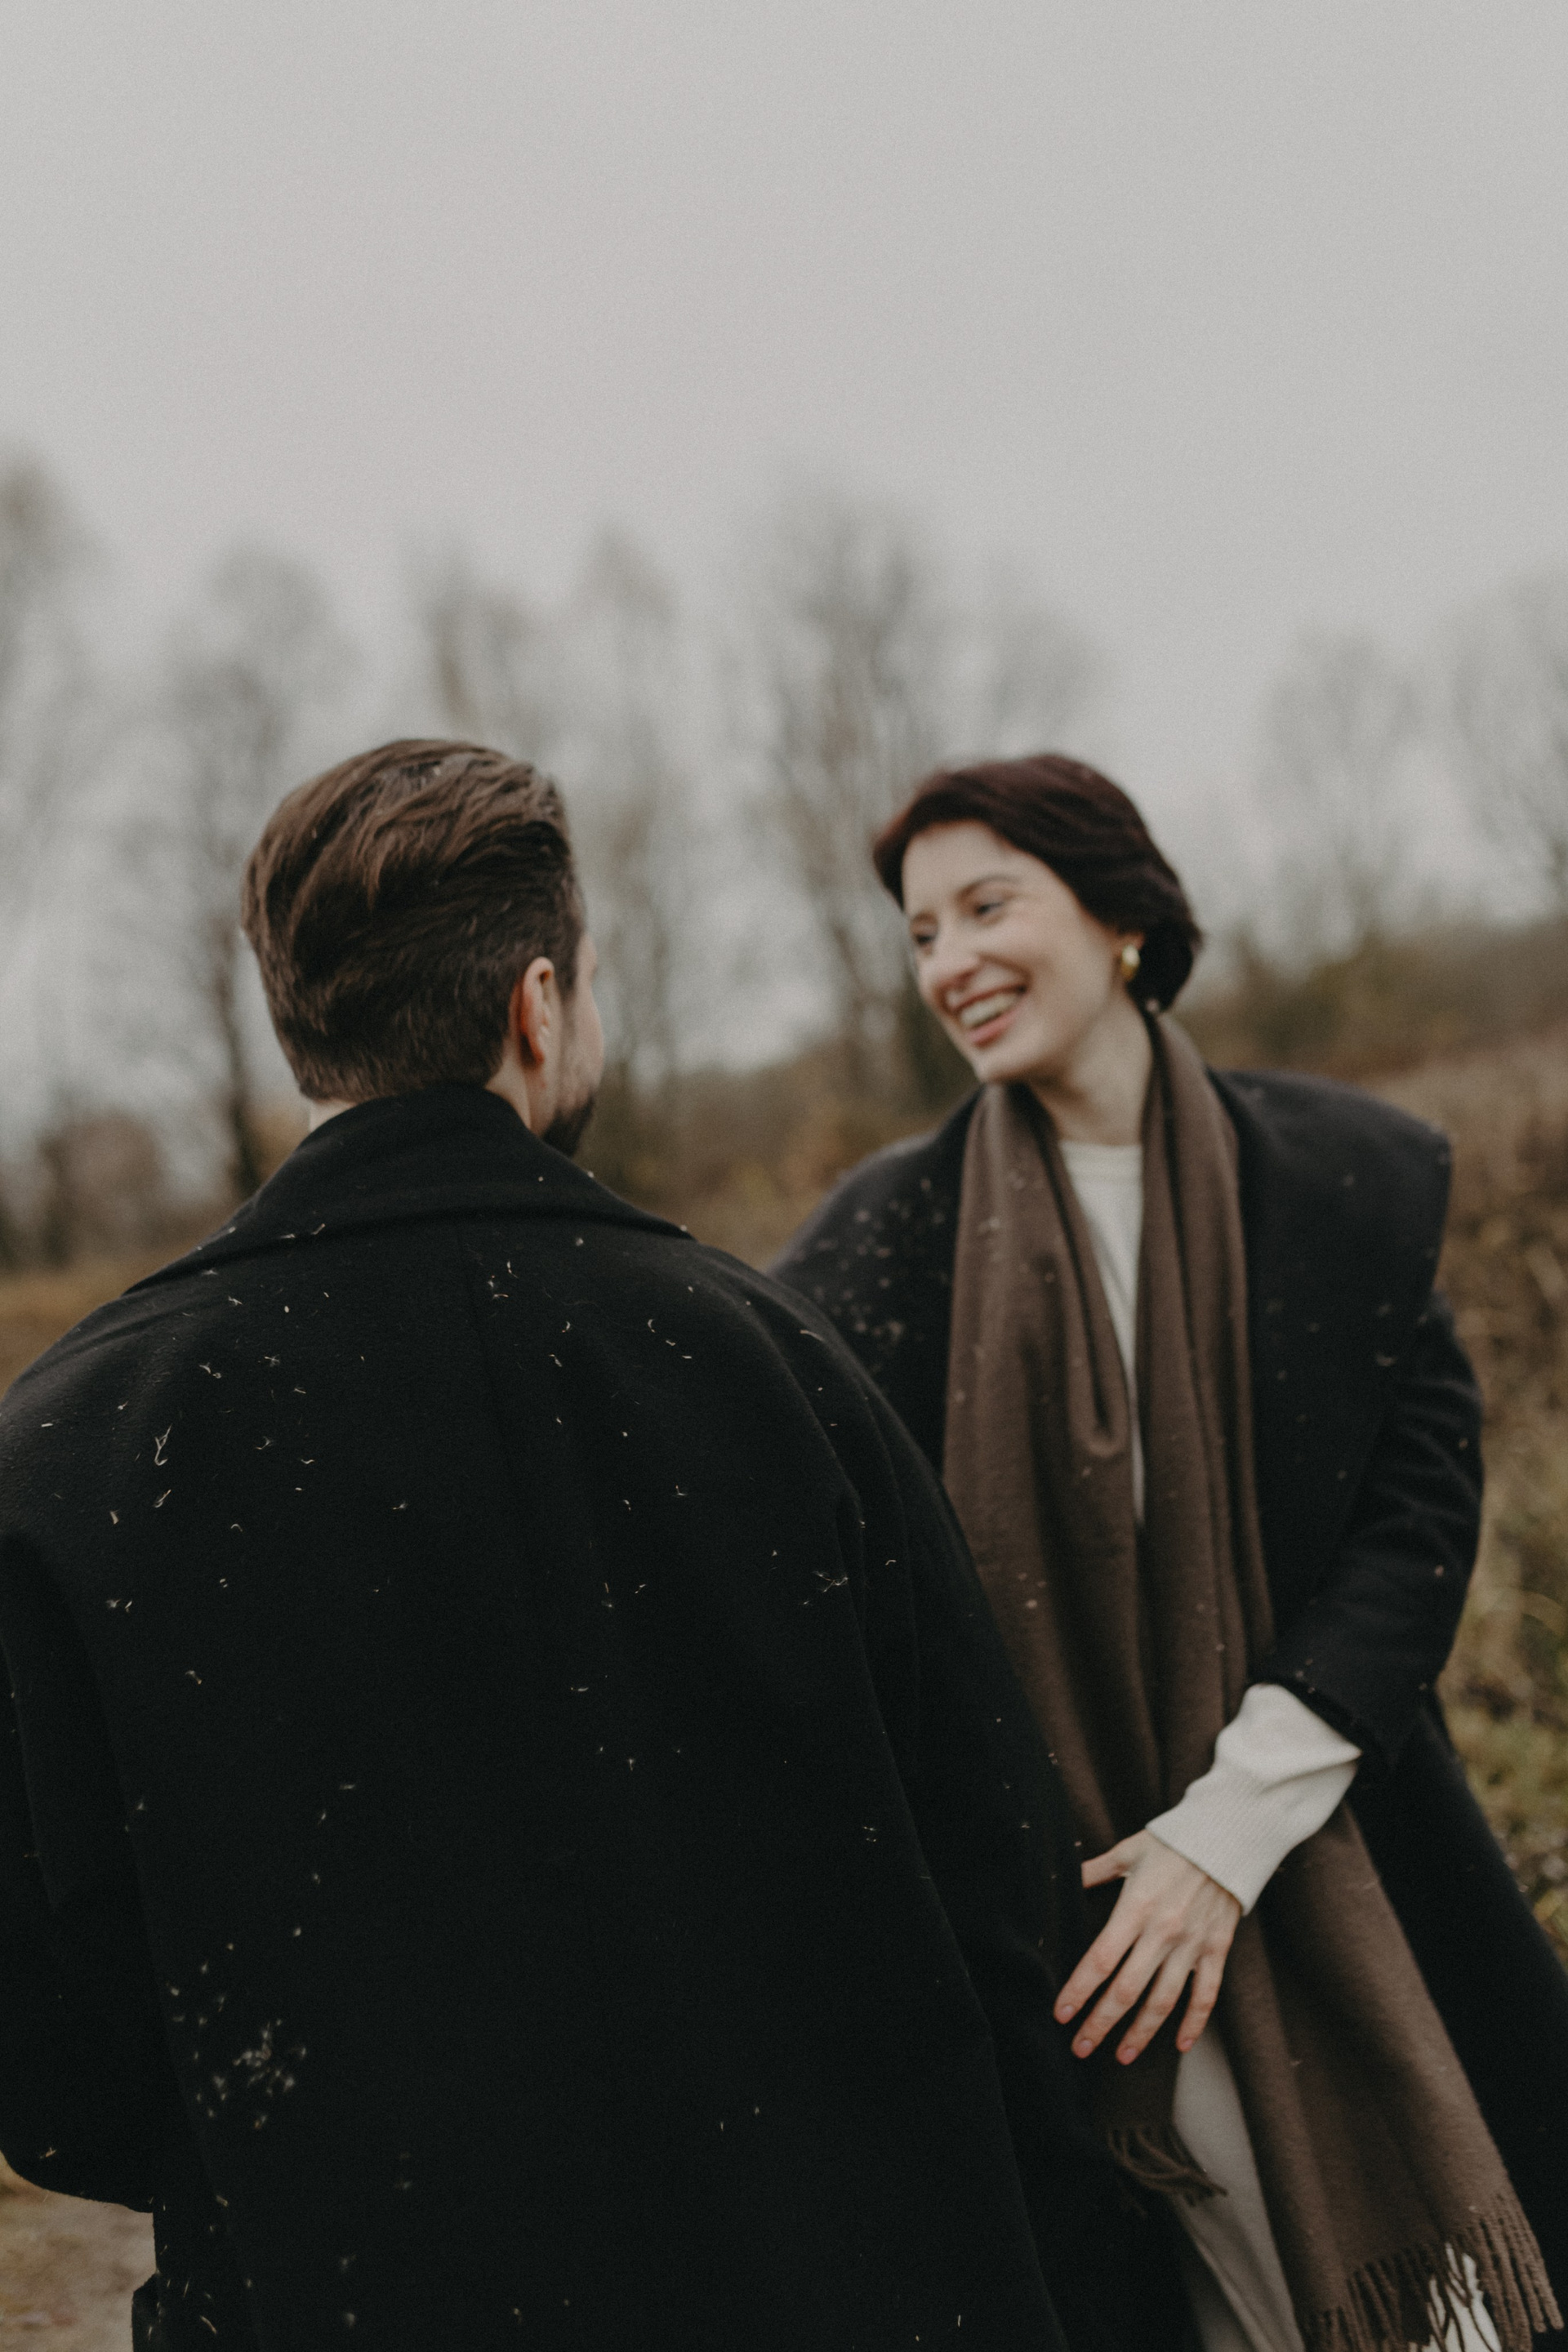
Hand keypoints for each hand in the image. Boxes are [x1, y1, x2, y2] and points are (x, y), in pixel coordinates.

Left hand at [1053, 1831, 1240, 2065]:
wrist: (1228, 1837)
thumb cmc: (1173, 1842)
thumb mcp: (1128, 1851)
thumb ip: (1095, 1870)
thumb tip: (1066, 1877)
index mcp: (1135, 1908)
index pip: (1100, 1960)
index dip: (1078, 1991)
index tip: (1061, 2013)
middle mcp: (1162, 1932)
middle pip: (1125, 1990)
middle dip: (1100, 2023)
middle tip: (1080, 2047)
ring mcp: (1192, 1945)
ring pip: (1162, 2001)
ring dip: (1140, 2033)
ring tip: (1121, 2055)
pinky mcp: (1216, 1950)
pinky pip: (1206, 1995)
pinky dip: (1194, 2023)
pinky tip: (1180, 2044)